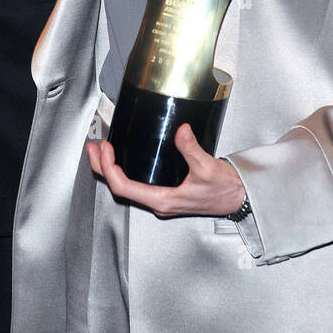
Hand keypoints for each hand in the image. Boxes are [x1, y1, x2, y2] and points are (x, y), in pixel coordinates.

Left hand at [87, 124, 245, 218]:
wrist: (240, 199)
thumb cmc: (226, 190)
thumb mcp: (208, 167)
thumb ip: (192, 149)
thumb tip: (181, 131)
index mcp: (162, 200)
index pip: (123, 187)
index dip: (109, 168)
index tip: (105, 149)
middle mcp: (159, 202)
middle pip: (120, 188)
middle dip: (102, 167)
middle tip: (92, 148)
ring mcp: (162, 199)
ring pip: (127, 187)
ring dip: (112, 169)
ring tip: (102, 151)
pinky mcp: (167, 193)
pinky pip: (138, 184)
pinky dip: (126, 170)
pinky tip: (126, 159)